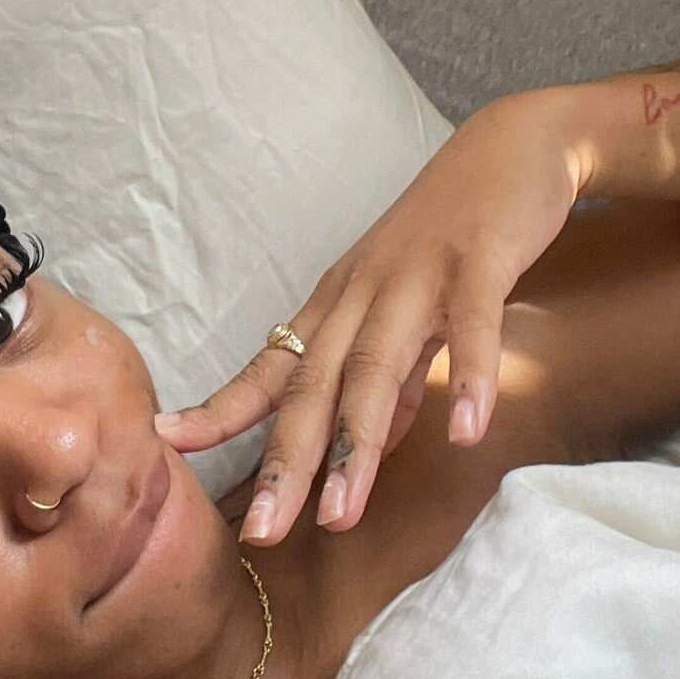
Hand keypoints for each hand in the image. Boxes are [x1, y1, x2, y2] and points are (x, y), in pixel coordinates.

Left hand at [156, 89, 590, 543]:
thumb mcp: (410, 315)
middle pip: (315, 385)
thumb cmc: (453, 236)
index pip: (270, 368)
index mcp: (338, 305)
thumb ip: (393, 382)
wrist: (513, 146)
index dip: (220, 408)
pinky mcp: (477, 259)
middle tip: (262, 531)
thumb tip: (371, 448)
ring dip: (359, 443)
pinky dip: (471, 377)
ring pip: (378, 365)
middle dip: (286, 462)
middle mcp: (362, 291)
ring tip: (342, 514)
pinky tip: (467, 431)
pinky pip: (470, 325)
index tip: (166, 445)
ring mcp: (417, 274)